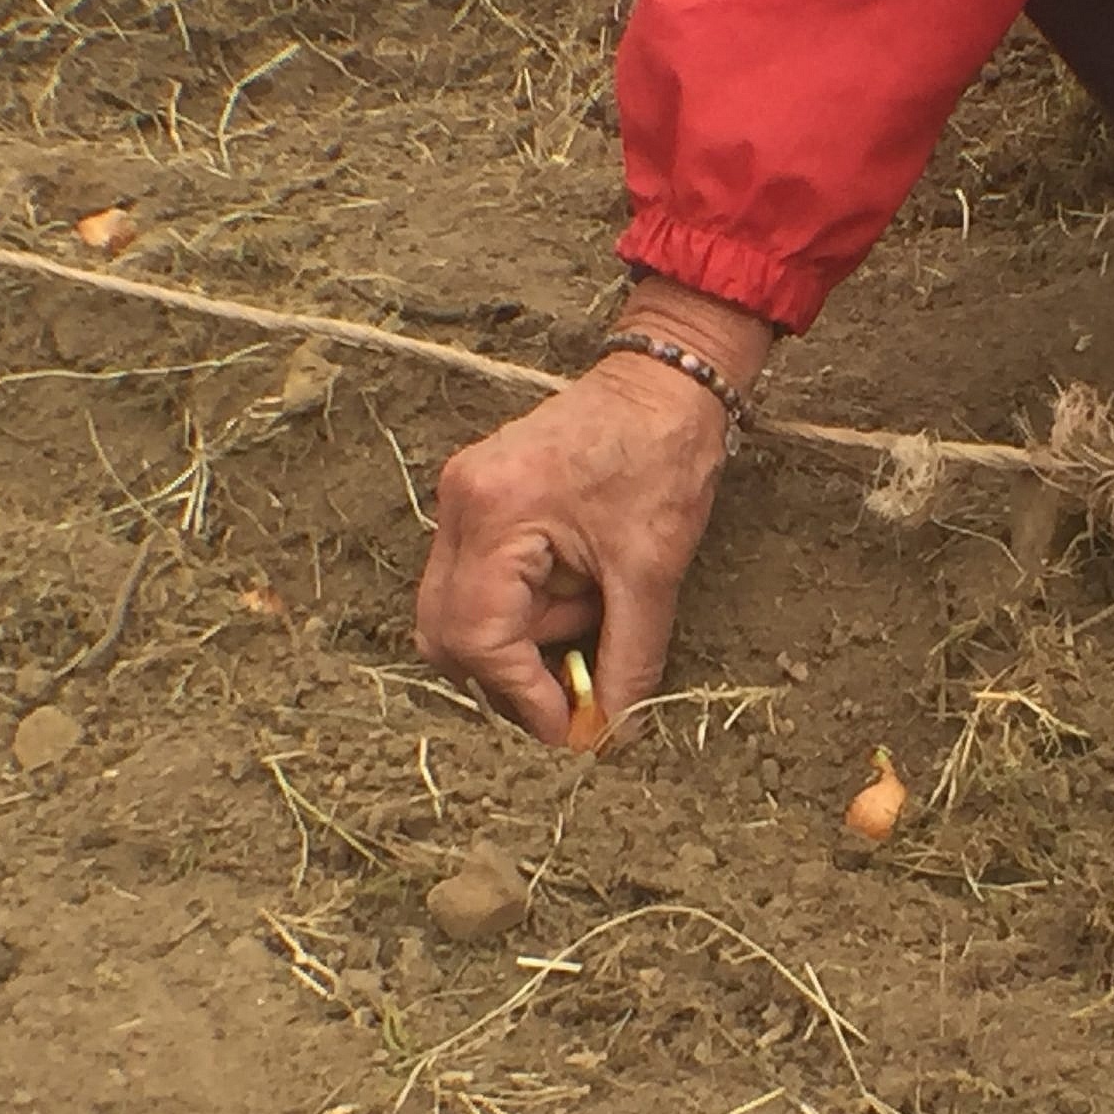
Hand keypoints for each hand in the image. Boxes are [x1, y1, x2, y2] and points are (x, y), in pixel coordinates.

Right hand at [414, 279, 772, 743]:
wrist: (666, 382)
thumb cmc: (662, 458)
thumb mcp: (652, 571)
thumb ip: (628, 658)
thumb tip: (614, 731)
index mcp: (494, 513)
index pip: (475, 637)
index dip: (521, 696)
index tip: (570, 729)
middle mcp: (459, 506)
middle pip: (447, 633)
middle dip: (510, 675)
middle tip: (574, 693)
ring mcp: (461, 501)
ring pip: (461, 615)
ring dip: (525, 638)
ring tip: (597, 602)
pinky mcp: (479, 503)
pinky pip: (481, 583)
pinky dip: (525, 609)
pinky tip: (579, 588)